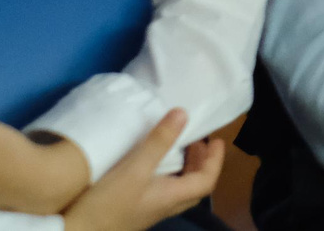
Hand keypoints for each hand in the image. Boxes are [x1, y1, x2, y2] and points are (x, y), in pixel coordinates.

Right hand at [62, 110, 222, 230]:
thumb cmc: (107, 203)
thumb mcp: (134, 168)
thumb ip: (159, 141)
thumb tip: (184, 113)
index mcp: (171, 197)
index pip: (207, 181)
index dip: (215, 160)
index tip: (216, 140)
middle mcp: (164, 207)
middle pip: (194, 186)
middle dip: (200, 163)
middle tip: (196, 141)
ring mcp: (147, 211)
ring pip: (177, 190)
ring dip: (182, 169)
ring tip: (176, 147)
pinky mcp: (132, 211)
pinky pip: (160, 191)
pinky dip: (165, 174)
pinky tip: (148, 165)